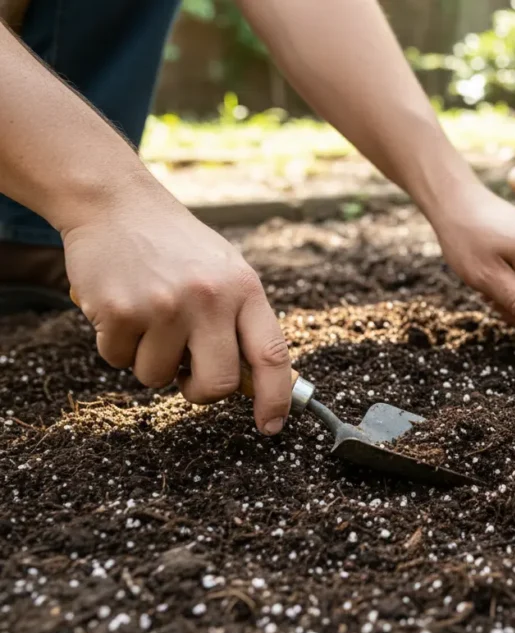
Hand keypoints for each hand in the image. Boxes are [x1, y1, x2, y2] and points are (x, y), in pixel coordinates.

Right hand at [61, 189, 292, 435]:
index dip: (275, 397)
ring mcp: (164, 305)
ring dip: (150, 361)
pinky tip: (122, 308)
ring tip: (149, 318)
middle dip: (200, 393)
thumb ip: (242, 322)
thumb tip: (254, 384)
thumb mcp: (226, 273)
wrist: (116, 203)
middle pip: (217, 384)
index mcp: (245, 290)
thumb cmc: (177, 248)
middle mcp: (210, 298)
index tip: (271, 425)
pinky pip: (119, 360)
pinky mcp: (120, 310)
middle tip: (189, 380)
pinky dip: (117, 344)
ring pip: (158, 377)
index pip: (272, 355)